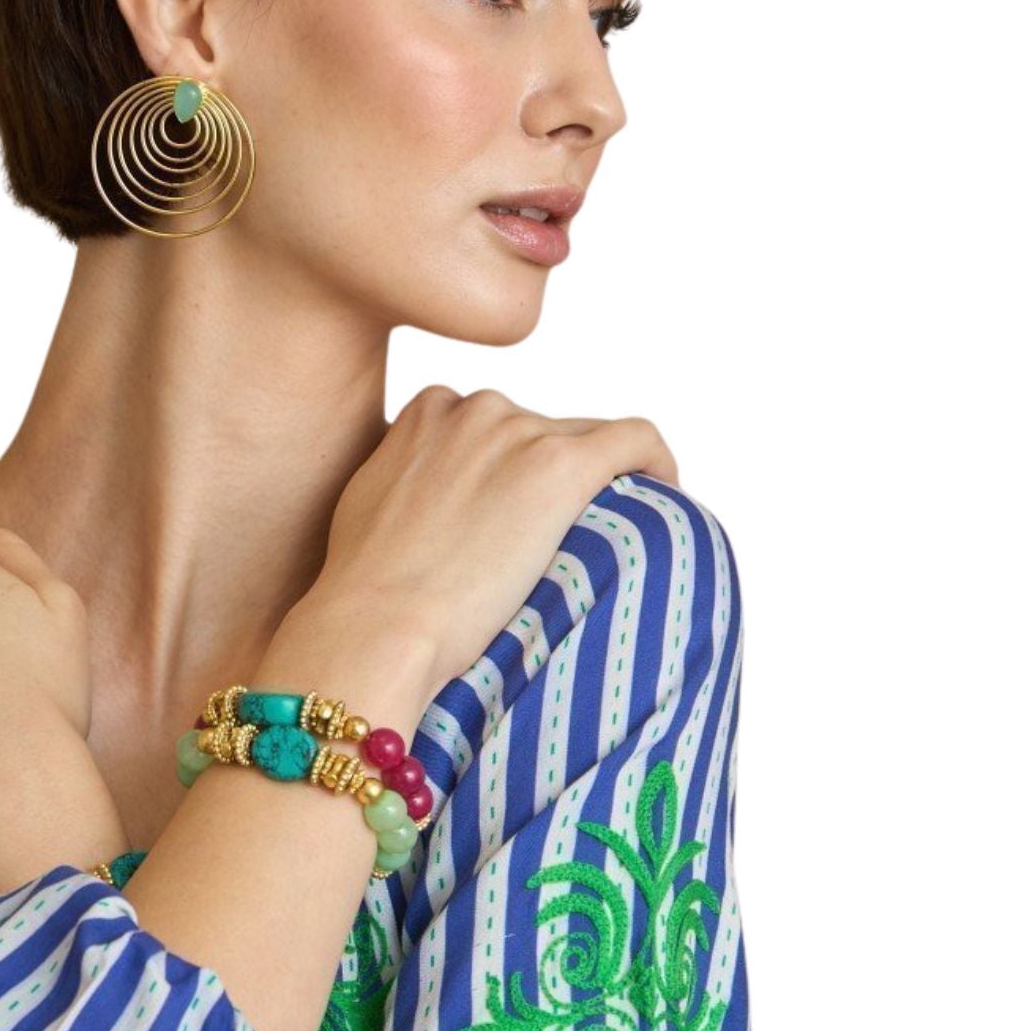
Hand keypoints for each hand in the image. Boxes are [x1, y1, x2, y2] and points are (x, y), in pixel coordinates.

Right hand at [304, 387, 680, 696]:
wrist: (376, 621)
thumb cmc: (362, 589)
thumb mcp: (368, 505)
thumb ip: (405, 478)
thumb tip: (426, 504)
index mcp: (428, 412)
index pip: (493, 421)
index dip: (513, 464)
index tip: (522, 506)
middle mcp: (476, 409)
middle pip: (542, 430)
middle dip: (549, 479)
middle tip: (557, 543)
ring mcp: (518, 433)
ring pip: (586, 440)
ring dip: (596, 482)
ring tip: (608, 536)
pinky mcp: (559, 465)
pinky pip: (635, 439)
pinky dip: (657, 461)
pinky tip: (668, 493)